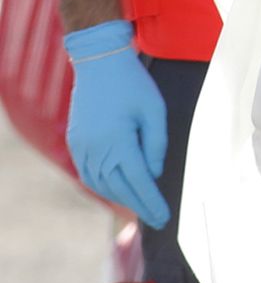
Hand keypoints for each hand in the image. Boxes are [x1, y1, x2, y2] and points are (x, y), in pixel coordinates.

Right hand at [63, 22, 170, 228]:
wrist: (99, 63)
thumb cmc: (132, 84)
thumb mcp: (155, 112)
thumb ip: (156, 145)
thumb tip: (154, 174)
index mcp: (117, 142)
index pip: (137, 182)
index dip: (151, 202)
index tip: (164, 219)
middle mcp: (95, 149)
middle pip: (118, 188)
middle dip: (138, 206)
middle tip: (157, 219)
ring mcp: (81, 146)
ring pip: (100, 184)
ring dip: (120, 198)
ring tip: (140, 207)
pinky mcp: (76, 141)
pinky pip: (88, 173)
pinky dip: (103, 185)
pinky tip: (117, 190)